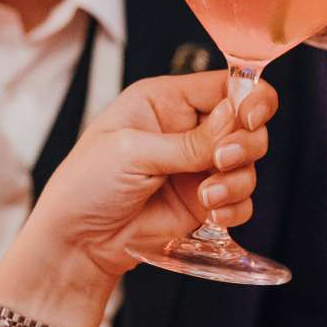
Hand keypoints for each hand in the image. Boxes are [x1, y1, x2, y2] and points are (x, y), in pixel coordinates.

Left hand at [19, 71, 275, 279]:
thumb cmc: (87, 184)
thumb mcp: (133, 152)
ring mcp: (198, 166)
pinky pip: (241, 198)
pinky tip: (213, 213)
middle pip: (246, 122)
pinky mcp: (204, 200)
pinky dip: (235, 206)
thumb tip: (235, 116)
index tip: (248, 118)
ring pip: (248, 162)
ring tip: (206, 197)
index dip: (247, 97)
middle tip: (223, 160)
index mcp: (166, 100)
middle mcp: (188, 128)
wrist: (78, 241)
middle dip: (244, 143)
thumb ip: (190, 140)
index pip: (224, 85)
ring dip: (237, 180)